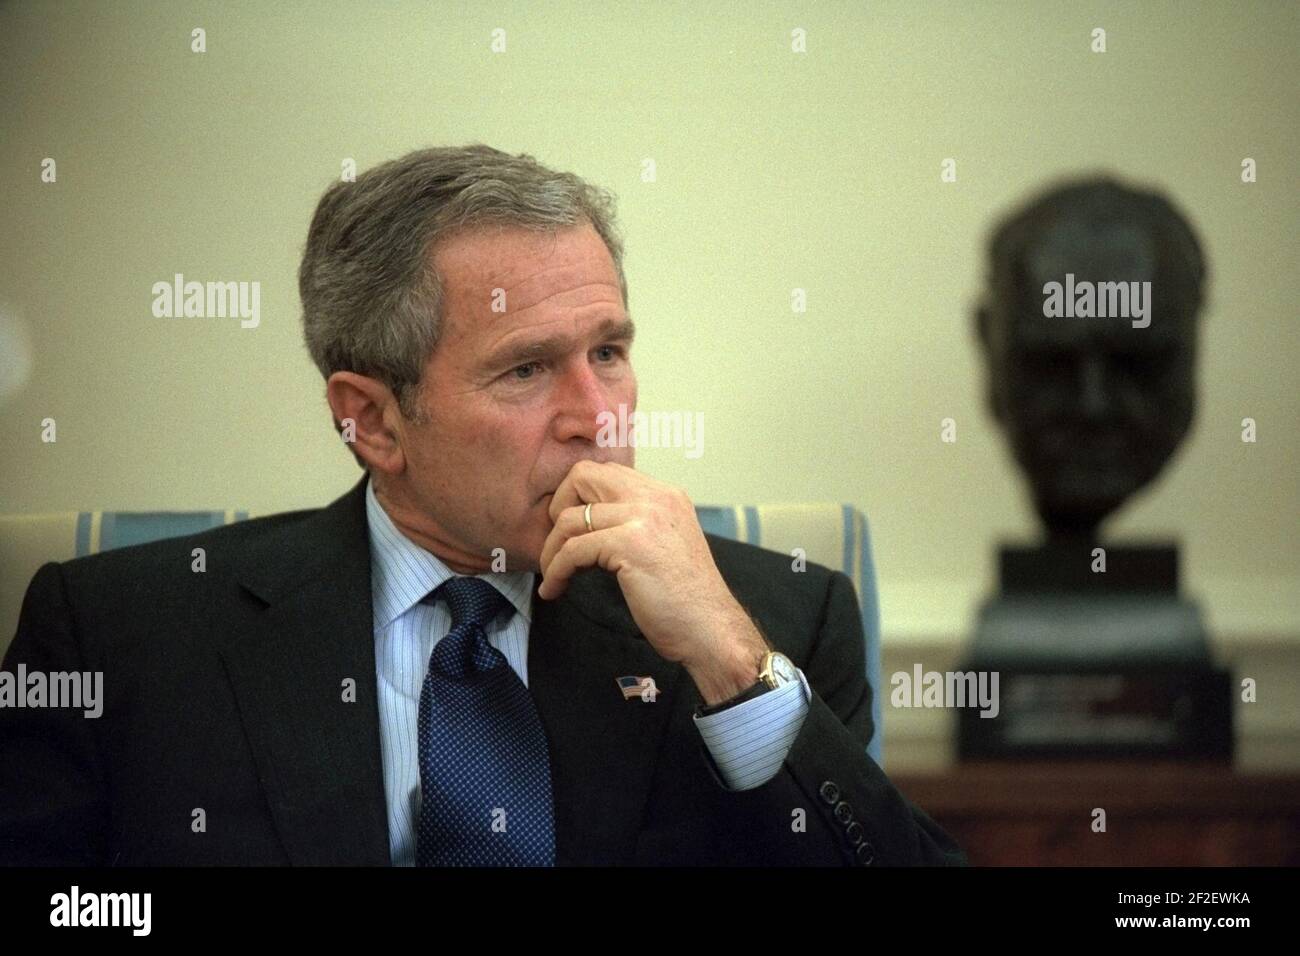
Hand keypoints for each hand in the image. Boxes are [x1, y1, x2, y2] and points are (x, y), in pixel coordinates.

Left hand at [538, 461, 769, 704]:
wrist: (711, 630)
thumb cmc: (686, 601)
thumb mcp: (665, 545)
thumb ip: (637, 524)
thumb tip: (591, 522)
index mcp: (665, 495)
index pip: (605, 472)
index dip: (578, 497)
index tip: (572, 532)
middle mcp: (656, 497)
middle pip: (582, 476)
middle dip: (558, 509)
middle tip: (558, 545)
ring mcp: (644, 517)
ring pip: (570, 517)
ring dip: (551, 550)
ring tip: (553, 576)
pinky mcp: (630, 544)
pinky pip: (572, 550)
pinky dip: (556, 571)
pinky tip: (554, 590)